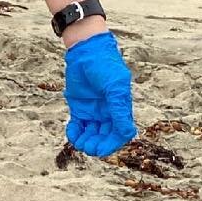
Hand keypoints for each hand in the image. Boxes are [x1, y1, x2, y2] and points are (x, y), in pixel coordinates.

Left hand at [62, 30, 136, 157]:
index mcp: (119, 108)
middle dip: (98, 145)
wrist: (86, 50)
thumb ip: (119, 109)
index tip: (102, 150)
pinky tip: (73, 134)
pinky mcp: (79, 107)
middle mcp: (107, 112)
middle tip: (89, 148)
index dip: (112, 144)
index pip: (119, 133)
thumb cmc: (104, 65)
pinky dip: (75, 133)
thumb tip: (128, 133)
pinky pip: (78, 125)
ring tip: (80, 143)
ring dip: (86, 141)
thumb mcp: (114, 87)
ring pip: (91, 134)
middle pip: (105, 136)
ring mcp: (93, 110)